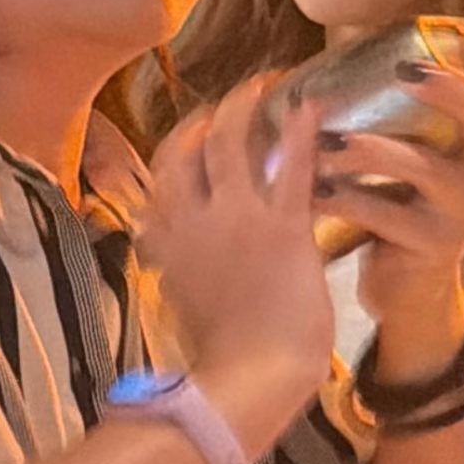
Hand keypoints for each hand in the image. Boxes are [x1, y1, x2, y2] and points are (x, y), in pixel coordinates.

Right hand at [139, 77, 333, 459]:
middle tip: (231, 98)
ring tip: (265, 82)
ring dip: (246, 105)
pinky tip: (310, 103)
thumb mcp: (179, 304)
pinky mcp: (280, 227)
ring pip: (230, 141)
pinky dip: (299, 128)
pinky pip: (289, 164)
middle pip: (186, 149)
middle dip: (207, 117)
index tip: (194, 129)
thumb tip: (153, 251)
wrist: (250, 381)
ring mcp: (234, 220)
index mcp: (165, 244)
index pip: (161, 179)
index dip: (178, 147)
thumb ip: (169, 268)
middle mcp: (189, 222)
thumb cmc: (223, 358)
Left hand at [323, 27, 463, 371]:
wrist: (406, 289)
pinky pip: (388, 214)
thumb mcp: (413, 158)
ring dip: (370, 148)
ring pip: (425, 167)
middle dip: (447, 88)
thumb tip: (359, 43)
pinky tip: (313, 190)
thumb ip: (405, 113)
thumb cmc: (401, 208)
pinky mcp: (435, 247)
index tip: (454, 29)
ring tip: (327, 140)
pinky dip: (346, 199)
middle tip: (404, 70)